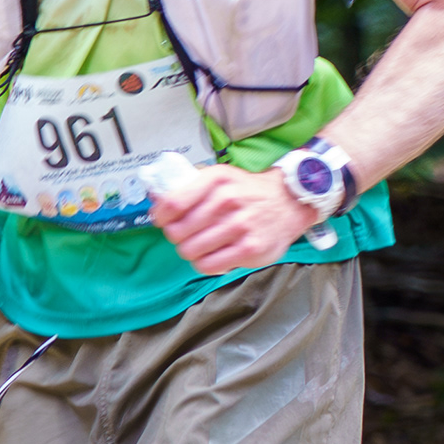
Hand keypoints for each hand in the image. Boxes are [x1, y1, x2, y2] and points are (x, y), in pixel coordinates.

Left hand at [148, 161, 322, 277]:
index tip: (163, 221)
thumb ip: (189, 186)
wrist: (289, 202)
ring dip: (191, 251)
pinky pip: (209, 265)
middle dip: (177, 237)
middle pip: (178, 232)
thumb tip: (155, 197)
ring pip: (190, 251)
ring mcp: (240, 225)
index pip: (173, 203)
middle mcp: (228, 200)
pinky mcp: (250, 248)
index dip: (161, 217)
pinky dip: (206, 263)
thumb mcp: (220, 178)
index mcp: (217, 179)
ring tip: (202, 245)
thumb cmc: (249, 192)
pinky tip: (214, 254)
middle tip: (187, 234)